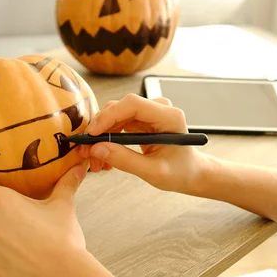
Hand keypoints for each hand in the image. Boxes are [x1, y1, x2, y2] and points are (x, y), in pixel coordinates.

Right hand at [80, 93, 208, 193]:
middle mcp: (159, 108)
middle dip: (100, 128)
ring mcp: (150, 112)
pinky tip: (104, 154)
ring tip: (95, 159)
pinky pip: (118, 122)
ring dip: (101, 135)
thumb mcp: (153, 172)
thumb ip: (125, 160)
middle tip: (87, 151)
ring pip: (115, 114)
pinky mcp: (142, 119)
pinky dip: (107, 137)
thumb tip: (97, 149)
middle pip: (120, 107)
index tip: (93, 134)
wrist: (190, 172)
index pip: (132, 104)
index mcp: (169, 116)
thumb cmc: (180, 172)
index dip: (109, 116)